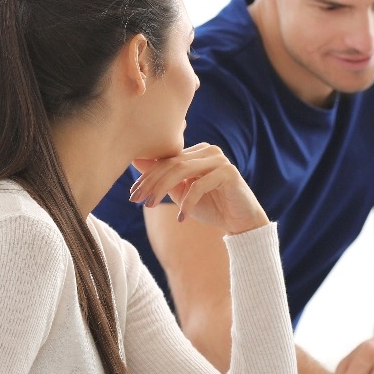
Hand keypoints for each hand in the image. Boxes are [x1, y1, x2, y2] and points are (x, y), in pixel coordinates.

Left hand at [130, 143, 267, 234]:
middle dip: (151, 183)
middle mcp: (208, 151)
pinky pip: (199, 185)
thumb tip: (136, 162)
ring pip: (182, 170)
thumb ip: (163, 179)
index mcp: (197, 152)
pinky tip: (181, 218)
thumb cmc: (212, 207)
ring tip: (150, 206)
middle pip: (172, 163)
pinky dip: (187, 202)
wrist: (241, 222)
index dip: (147, 176)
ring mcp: (220, 160)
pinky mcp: (228, 173)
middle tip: (136, 200)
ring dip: (162, 189)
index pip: (166, 160)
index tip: (132, 195)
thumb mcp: (181, 194)